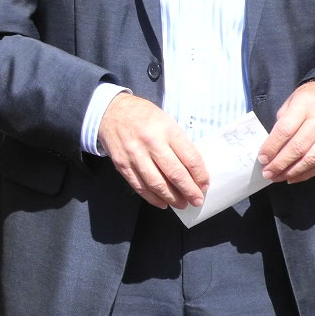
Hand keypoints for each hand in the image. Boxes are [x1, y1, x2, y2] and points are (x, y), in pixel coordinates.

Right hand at [98, 93, 207, 208]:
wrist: (110, 111)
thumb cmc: (143, 116)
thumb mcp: (166, 121)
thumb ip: (178, 143)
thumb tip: (192, 170)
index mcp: (167, 129)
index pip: (190, 158)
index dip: (200, 175)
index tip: (204, 185)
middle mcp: (151, 142)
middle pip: (175, 173)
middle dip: (189, 191)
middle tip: (197, 200)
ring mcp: (134, 154)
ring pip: (157, 183)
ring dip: (172, 198)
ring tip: (181, 204)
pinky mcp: (122, 164)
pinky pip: (139, 186)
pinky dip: (152, 198)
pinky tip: (162, 203)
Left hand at [259, 80, 314, 182]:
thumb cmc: (307, 101)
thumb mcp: (290, 104)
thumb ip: (281, 124)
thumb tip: (269, 152)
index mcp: (305, 103)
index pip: (285, 130)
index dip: (272, 147)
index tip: (262, 159)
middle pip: (299, 147)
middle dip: (281, 163)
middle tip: (268, 173)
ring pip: (313, 158)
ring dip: (293, 172)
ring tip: (279, 177)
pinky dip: (308, 173)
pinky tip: (294, 177)